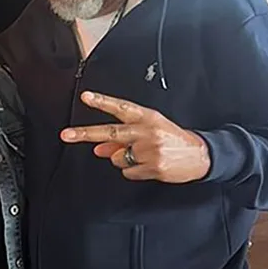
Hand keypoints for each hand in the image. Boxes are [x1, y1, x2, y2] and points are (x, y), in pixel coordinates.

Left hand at [60, 91, 210, 182]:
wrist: (201, 155)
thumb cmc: (172, 140)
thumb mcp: (149, 131)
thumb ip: (121, 138)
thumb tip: (97, 147)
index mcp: (147, 118)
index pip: (121, 107)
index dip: (102, 102)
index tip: (86, 97)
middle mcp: (147, 131)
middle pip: (110, 132)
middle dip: (85, 134)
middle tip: (66, 135)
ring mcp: (150, 150)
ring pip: (117, 158)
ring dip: (123, 160)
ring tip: (143, 156)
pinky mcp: (153, 167)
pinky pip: (128, 172)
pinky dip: (133, 171)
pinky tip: (148, 165)